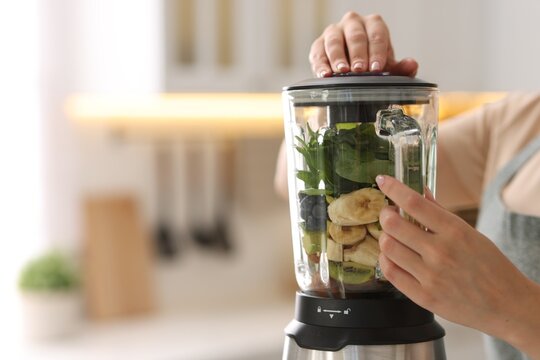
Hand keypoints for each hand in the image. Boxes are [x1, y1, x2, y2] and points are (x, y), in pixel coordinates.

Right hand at [309, 11, 417, 77]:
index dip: (377, 51)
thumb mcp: (386, 66)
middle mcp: (352, 23)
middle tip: (360, 70)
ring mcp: (333, 32)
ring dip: (338, 57)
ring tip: (342, 71)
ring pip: (334, 40)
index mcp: (373, 24)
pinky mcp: (318, 45)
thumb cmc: (371, 63)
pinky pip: (318, 52)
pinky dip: (321, 64)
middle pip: (355, 35)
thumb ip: (400, 68)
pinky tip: (325, 74)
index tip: (377, 67)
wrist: (351, 66)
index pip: (377, 34)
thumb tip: (412, 65)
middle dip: (358, 53)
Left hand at [375, 175, 539, 357]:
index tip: (382, 180)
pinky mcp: (423, 297)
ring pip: (388, 247)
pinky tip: (393, 257)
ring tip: (393, 238)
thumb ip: (440, 213)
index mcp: (454, 231)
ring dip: (385, 238)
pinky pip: (390, 272)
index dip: (393, 188)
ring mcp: (430, 276)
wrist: (507, 305)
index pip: (414, 202)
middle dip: (385, 215)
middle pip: (393, 224)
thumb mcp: (470, 233)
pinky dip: (386, 260)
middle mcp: (440, 252)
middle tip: (389, 215)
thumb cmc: (490, 266)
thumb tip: (419, 191)